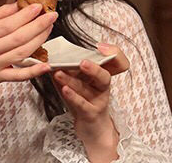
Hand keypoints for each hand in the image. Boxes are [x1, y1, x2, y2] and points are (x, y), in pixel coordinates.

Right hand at [0, 2, 55, 97]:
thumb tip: (16, 5)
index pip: (6, 24)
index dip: (24, 15)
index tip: (37, 6)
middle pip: (17, 38)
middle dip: (37, 25)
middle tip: (51, 15)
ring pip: (21, 53)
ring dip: (39, 40)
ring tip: (49, 28)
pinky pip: (19, 75)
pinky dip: (34, 71)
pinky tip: (46, 64)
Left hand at [52, 43, 128, 161]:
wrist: (90, 126)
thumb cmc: (84, 99)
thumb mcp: (80, 80)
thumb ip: (70, 68)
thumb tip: (53, 54)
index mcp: (102, 74)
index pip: (118, 62)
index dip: (114, 53)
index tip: (99, 46)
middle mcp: (103, 87)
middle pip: (105, 76)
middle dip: (93, 68)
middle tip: (82, 62)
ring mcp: (98, 101)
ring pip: (86, 89)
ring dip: (71, 80)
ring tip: (58, 73)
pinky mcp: (91, 113)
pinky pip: (82, 105)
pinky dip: (73, 97)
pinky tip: (64, 90)